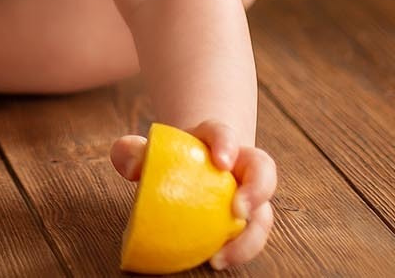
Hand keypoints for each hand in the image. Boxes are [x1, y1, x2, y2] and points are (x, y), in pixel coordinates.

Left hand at [110, 121, 275, 270]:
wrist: (192, 165)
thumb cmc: (168, 158)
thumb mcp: (147, 149)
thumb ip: (133, 151)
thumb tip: (130, 165)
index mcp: (216, 139)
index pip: (224, 133)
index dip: (227, 144)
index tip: (222, 160)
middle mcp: (241, 165)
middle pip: (263, 170)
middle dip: (258, 189)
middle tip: (239, 210)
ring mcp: (249, 195)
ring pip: (263, 213)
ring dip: (250, 237)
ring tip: (221, 255)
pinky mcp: (247, 220)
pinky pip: (251, 236)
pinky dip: (239, 251)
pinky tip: (214, 261)